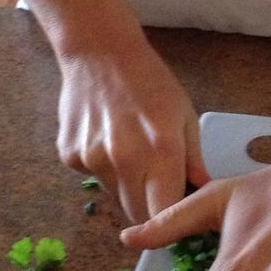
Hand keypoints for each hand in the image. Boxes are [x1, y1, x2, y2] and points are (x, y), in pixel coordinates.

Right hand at [55, 36, 209, 222]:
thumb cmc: (150, 80)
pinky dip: (102, 168)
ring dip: (125, 186)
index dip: (172, 219)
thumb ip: (193, 158)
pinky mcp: (69, 156)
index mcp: (160, 149)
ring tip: (129, 150)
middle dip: (149, 206)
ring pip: (114, 196)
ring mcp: (93, 159)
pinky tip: (105, 138)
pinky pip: (92, 177)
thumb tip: (201, 191)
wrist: (98, 51)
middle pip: (137, 214)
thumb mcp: (183, 113)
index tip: (177, 212)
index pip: (165, 213)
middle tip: (155, 183)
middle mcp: (125, 160)